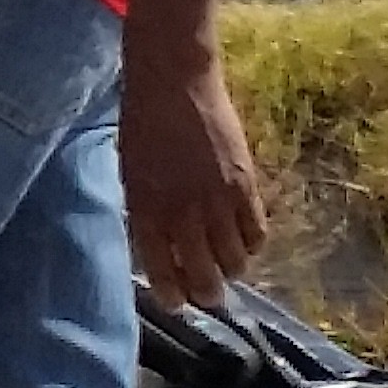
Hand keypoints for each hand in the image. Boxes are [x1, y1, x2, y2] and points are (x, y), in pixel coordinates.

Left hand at [121, 51, 271, 307]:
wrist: (175, 85)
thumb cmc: (142, 124)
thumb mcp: (130, 172)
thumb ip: (144, 209)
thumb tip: (158, 243)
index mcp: (145, 208)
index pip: (160, 267)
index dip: (170, 292)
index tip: (174, 302)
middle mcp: (181, 212)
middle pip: (202, 273)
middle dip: (206, 293)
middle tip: (208, 296)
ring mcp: (216, 200)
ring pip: (234, 259)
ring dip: (231, 271)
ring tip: (226, 268)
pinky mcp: (245, 185)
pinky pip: (257, 232)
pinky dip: (253, 245)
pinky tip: (245, 243)